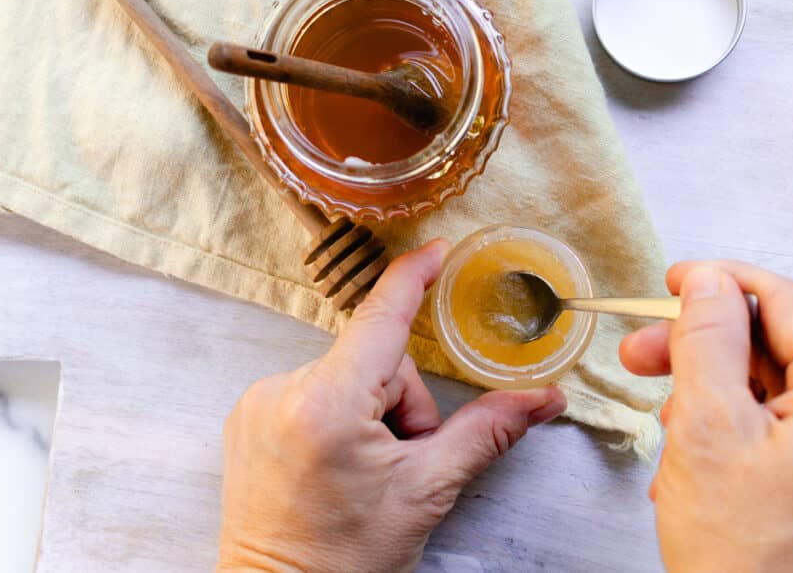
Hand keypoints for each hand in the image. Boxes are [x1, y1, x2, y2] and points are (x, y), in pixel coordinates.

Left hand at [217, 239, 566, 571]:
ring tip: (367, 470)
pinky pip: (314, 390)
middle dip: (404, 403)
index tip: (439, 250)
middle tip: (401, 461)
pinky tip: (336, 463)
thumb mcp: (426, 492)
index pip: (382, 317)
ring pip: (347, 376)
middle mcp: (282, 392)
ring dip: (372, 412)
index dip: (415, 277)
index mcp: (327, 405)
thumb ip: (488, 431)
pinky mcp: (250, 417)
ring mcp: (259, 404)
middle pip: (376, 360)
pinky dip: (339, 416)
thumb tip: (543, 399)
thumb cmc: (344, 561)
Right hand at [620, 262, 792, 572]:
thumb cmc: (746, 563)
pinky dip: (744, 425)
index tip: (673, 282)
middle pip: (785, 347)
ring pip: (785, 387)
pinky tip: (698, 447)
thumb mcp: (708, 431)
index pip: (789, 302)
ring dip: (719, 390)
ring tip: (667, 419)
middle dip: (707, 348)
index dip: (720, 285)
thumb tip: (709, 283)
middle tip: (644, 354)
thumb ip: (707, 340)